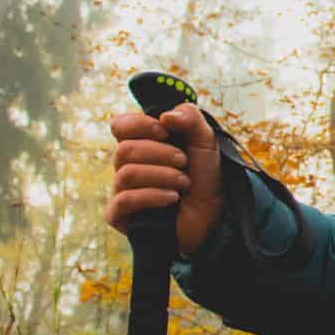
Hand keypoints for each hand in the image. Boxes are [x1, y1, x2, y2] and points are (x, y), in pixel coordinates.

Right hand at [107, 103, 224, 254]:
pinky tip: (172, 198)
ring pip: (126, 174)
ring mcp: (122, 191)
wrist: (214, 218)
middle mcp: (127, 166)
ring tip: (184, 182)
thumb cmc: (205, 178)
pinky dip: (152, 196)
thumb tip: (164, 116)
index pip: (120, 126)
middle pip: (124, 149)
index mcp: (141, 144)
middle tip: (184, 161)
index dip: (139, 125)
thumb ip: (190, 119)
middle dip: (160, 154)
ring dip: (161, 175)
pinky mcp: (120, 216)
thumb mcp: (206, 142)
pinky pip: (124, 200)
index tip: (165, 131)